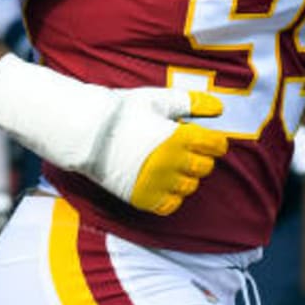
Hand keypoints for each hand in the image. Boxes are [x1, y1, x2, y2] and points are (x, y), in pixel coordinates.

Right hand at [90, 87, 228, 214]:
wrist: (87, 134)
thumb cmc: (122, 113)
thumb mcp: (158, 100)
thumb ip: (191, 103)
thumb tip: (218, 108)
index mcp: (179, 137)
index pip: (216, 146)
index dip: (215, 142)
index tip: (209, 140)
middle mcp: (172, 163)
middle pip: (205, 167)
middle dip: (201, 157)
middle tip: (186, 149)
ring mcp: (158, 183)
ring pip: (189, 187)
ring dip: (186, 176)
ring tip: (172, 164)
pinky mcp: (143, 198)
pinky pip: (170, 205)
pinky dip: (172, 195)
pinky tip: (163, 182)